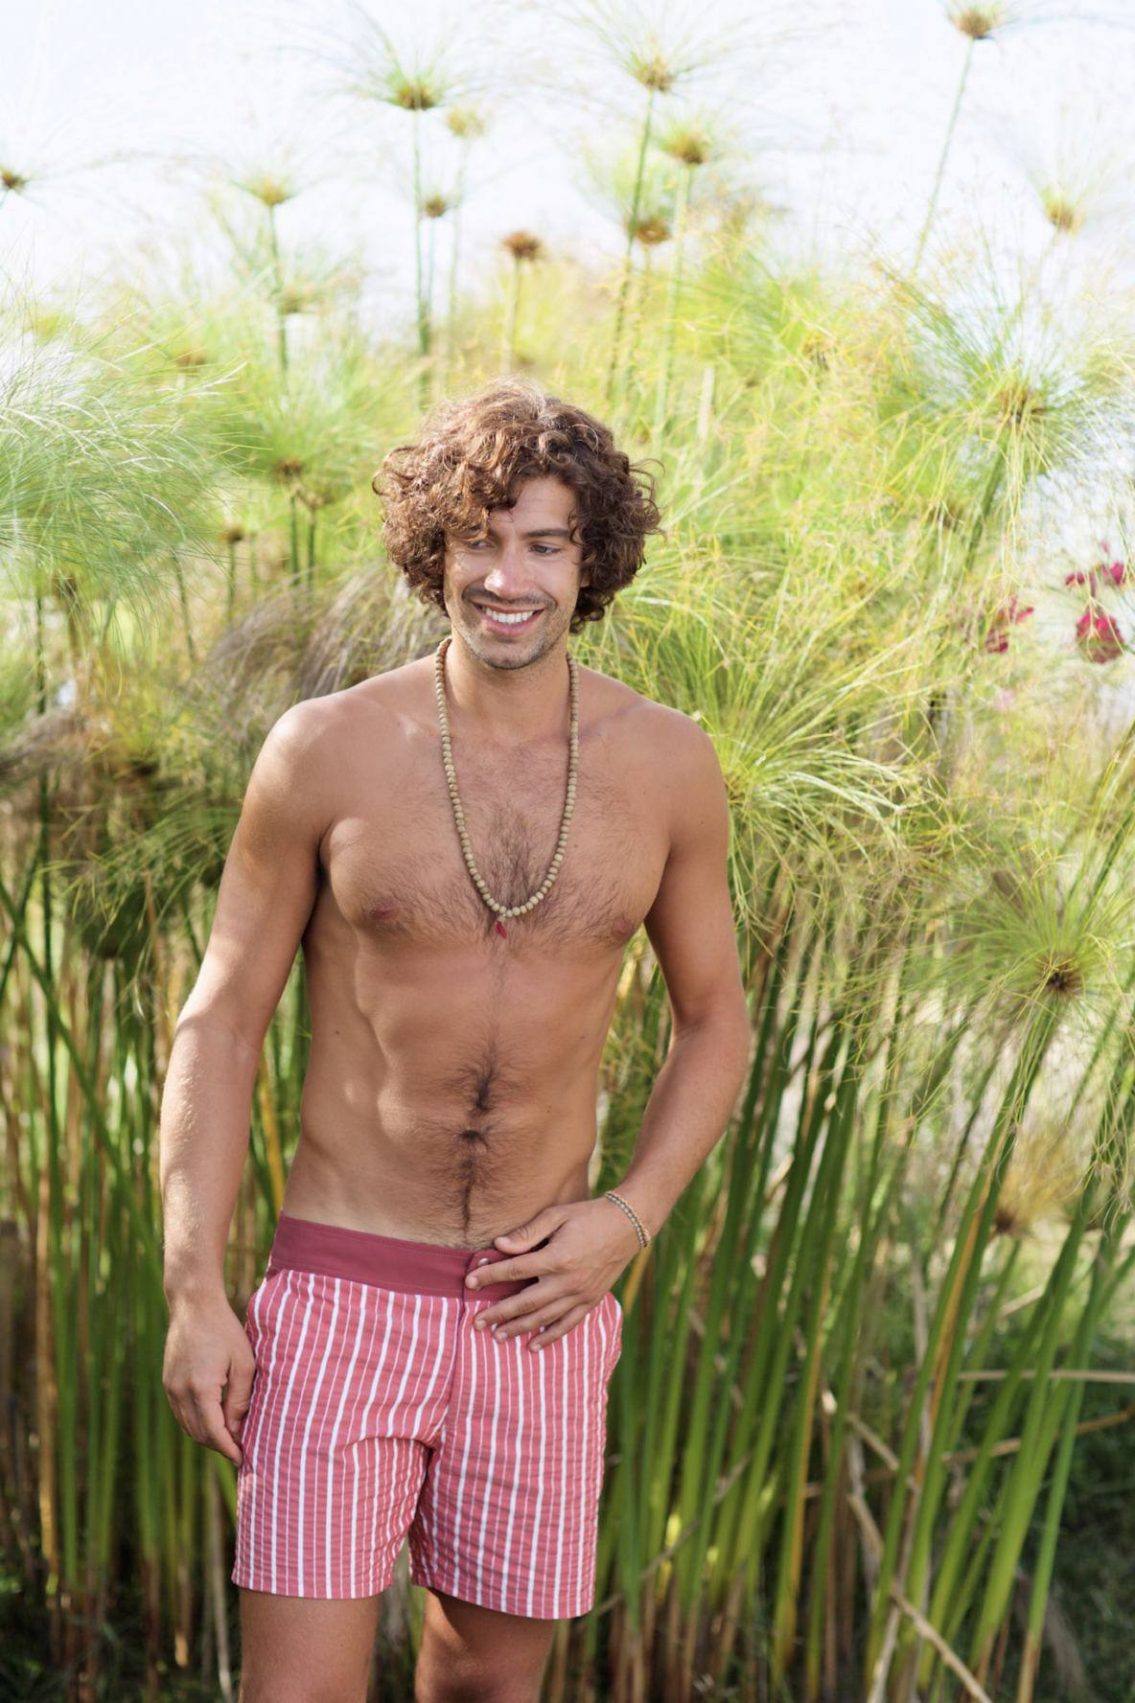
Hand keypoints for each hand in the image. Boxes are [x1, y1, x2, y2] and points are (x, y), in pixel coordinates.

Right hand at [162, 1294, 255, 1465]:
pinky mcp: (168, 1382)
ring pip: (187, 1426)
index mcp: (201, 1388)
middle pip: (198, 1434)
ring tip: (228, 1440)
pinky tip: (212, 1422)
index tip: (242, 1459)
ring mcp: (170, 1387)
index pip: (214, 1432)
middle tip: (238, 1451)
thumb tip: (237, 1428)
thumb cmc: (224, 1330)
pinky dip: (195, 1423)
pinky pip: (180, 1413)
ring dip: (206, 1437)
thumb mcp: (243, 1362)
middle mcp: (180, 1392)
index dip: (228, 1449)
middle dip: (218, 1446)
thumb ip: (240, 1398)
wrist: (194, 1305)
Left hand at [465, 1196, 641, 1350]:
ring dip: (519, 1329)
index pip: (514, 1271)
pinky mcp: (591, 1301)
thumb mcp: (556, 1215)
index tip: (469, 1282)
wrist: (627, 1225)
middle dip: (498, 1313)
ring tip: (497, 1336)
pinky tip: (534, 1346)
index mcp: (556, 1257)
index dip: (489, 1276)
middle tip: (476, 1323)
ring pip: (543, 1318)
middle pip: (525, 1302)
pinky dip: (550, 1337)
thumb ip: (528, 1232)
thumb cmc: (587, 1216)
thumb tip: (499, 1245)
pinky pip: (567, 1324)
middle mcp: (566, 1281)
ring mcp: (580, 1294)